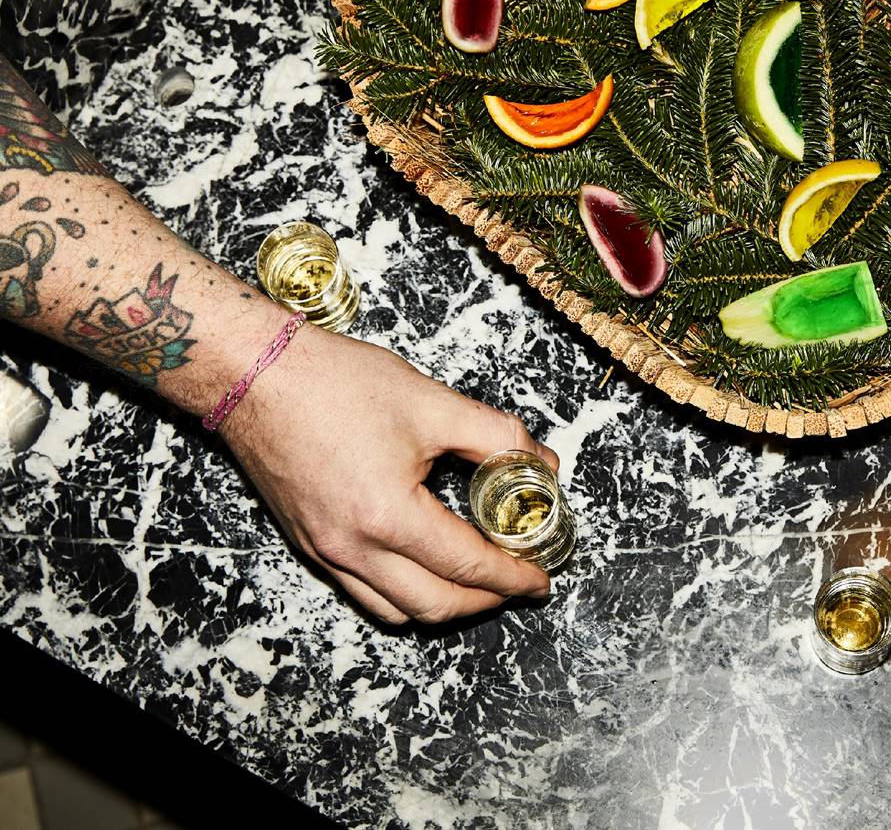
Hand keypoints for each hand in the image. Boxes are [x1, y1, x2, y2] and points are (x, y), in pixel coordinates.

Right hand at [221, 323, 558, 624]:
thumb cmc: (335, 383)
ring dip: (443, 604)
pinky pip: (362, 593)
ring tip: (475, 578)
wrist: (255, 374)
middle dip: (486, 601)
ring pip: (395, 610)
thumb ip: (496, 436)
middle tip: (517, 580)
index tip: (540, 578)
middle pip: (435, 606)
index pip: (468, 566)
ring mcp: (324, 552)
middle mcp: (351, 548)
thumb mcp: (431, 402)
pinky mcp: (307, 543)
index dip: (513, 576)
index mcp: (387, 516)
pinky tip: (421, 565)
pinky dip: (402, 593)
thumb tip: (541, 461)